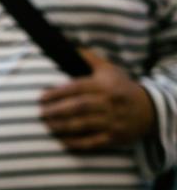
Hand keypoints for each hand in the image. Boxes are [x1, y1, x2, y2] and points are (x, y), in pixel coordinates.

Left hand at [40, 49, 155, 150]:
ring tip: (47, 125)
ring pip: (84, 124)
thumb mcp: (109, 69)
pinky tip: (62, 140)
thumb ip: (89, 58)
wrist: (149, 110)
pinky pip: (93, 142)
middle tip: (41, 113)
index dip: (57, 93)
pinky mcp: (115, 137)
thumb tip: (69, 46)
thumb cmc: (122, 87)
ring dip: (62, 126)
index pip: (76, 88)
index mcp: (104, 86)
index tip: (41, 97)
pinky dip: (76, 142)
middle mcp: (109, 103)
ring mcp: (113, 121)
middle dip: (56, 110)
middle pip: (78, 107)